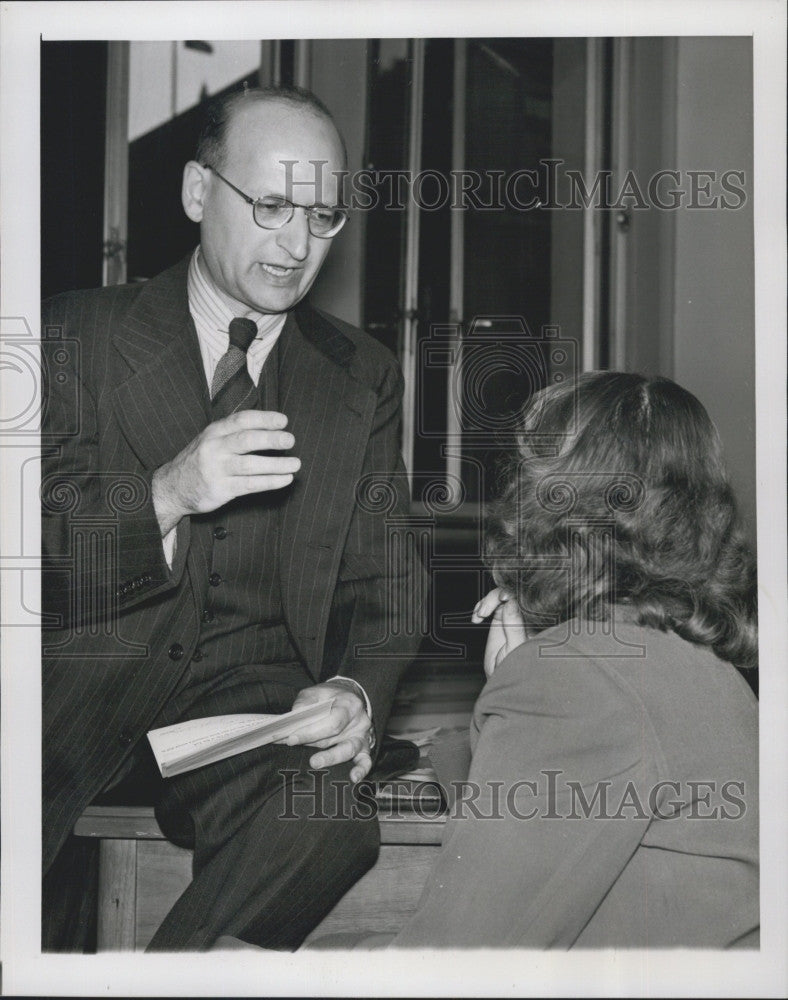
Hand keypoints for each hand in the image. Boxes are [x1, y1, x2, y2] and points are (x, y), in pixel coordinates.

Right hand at [152, 410, 300, 533]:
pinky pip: (250, 485)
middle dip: (271, 439)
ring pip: (251, 465)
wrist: (172, 488)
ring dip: (277, 464)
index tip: (283, 421)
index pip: (242, 420)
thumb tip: (272, 429)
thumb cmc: (201, 460)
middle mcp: (214, 448)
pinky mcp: (221, 489)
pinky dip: (270, 482)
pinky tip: (285, 479)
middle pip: (246, 440)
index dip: (264, 419)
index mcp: (214, 431)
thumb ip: (235, 433)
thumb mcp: (212, 439)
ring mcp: (217, 469)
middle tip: (291, 440)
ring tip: (296, 464)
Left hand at [286, 682, 373, 781]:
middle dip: (312, 741)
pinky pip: (365, 761)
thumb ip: (304, 702)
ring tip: (315, 762)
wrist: (349, 699)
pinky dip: (361, 770)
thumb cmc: (330, 698)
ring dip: (329, 757)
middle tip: (293, 743)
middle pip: (335, 735)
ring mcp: (362, 736)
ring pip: (347, 749)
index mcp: (348, 704)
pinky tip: (354, 778)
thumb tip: (294, 718)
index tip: (291, 737)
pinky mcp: (364, 749)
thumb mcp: (316, 692)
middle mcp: (358, 720)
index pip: (331, 721)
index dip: (311, 731)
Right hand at [472, 587, 526, 677]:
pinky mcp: (502, 617)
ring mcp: (514, 615)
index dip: (514, 595)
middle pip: (514, 594)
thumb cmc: (515, 670)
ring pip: (502, 595)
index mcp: (537, 623)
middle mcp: (527, 617)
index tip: (502, 599)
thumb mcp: (515, 649)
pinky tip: (477, 617)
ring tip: (480, 614)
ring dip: (487, 601)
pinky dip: (482, 606)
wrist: (502, 678)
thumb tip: (512, 603)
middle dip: (496, 597)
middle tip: (485, 609)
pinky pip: (492, 603)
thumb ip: (514, 627)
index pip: (528, 601)